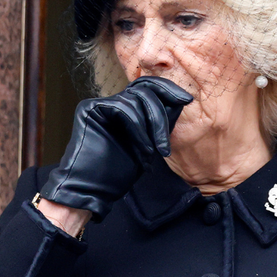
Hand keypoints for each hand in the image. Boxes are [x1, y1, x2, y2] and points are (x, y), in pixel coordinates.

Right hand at [38, 76, 192, 221]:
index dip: (167, 89)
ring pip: (136, 99)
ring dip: (153, 125)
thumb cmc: (120, 171)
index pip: (147, 87)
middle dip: (164, 104)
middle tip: (176, 120)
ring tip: (155, 150)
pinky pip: (122, 108)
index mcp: (126, 108)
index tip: (186, 100)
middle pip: (144, 88)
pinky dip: (138, 129)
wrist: (92, 189)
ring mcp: (100, 104)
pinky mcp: (89, 109)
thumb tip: (178, 100)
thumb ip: (158, 122)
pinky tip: (143, 149)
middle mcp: (112, 102)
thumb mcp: (148, 143)